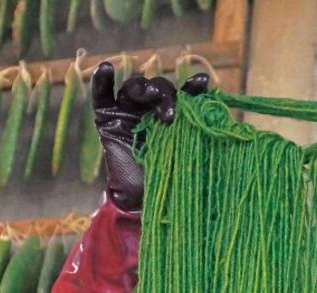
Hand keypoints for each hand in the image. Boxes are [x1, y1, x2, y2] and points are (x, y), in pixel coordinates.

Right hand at [91, 62, 209, 210]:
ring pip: (134, 88)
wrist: (139, 200)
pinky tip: (106, 68)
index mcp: (174, 115)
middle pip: (158, 87)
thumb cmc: (168, 179)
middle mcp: (151, 109)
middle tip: (169, 114)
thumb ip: (195, 134)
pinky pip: (102, 95)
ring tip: (149, 95)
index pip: (184, 94)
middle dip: (165, 95)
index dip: (192, 86)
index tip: (202, 83)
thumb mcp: (187, 156)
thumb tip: (214, 117)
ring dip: (143, 88)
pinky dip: (102, 81)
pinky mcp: (107, 118)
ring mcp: (128, 112)